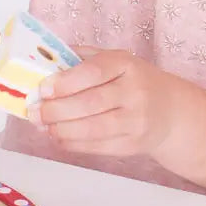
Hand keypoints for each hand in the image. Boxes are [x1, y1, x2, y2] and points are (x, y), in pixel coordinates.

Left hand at [29, 47, 175, 156]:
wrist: (170, 111)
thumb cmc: (132, 80)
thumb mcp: (113, 60)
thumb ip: (80, 58)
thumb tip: (41, 62)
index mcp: (126, 64)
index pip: (93, 72)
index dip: (64, 82)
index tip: (42, 89)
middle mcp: (134, 91)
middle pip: (89, 103)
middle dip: (55, 110)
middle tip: (34, 113)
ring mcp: (136, 120)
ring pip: (92, 129)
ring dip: (61, 130)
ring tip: (44, 126)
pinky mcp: (134, 144)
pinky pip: (98, 147)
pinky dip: (73, 144)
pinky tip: (59, 137)